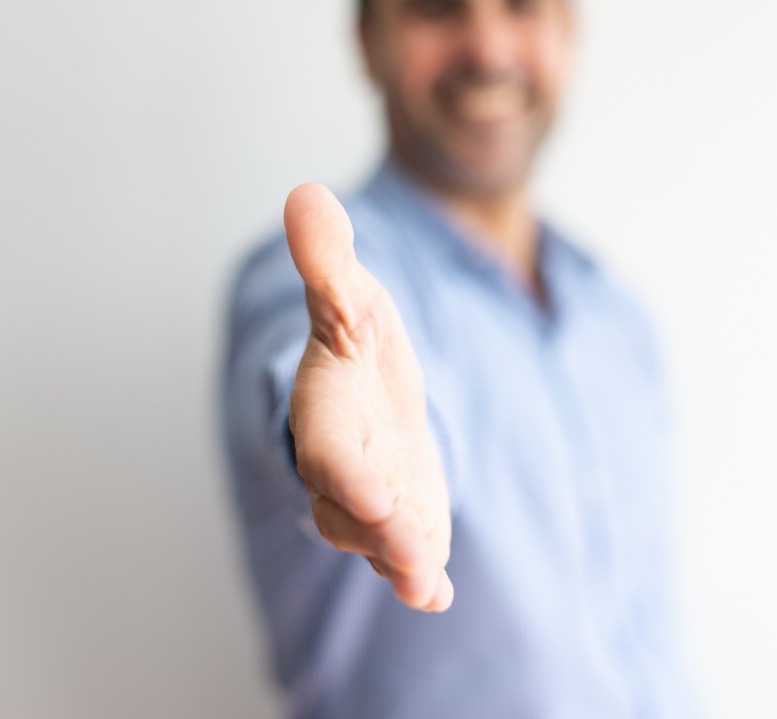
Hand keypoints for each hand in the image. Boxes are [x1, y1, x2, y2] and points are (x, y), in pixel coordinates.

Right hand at [285, 183, 453, 612]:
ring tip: (426, 583)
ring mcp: (372, 496)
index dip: (342, 468)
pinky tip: (438, 594)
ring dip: (400, 559)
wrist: (370, 389)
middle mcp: (340, 464)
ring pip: (377, 537)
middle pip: (349, 505)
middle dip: (376, 528)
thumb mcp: (351, 297)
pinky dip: (420, 576)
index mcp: (324, 411)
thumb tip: (306, 194)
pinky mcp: (403, 515)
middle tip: (410, 553)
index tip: (368, 490)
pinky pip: (407, 551)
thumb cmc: (357, 341)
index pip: (324, 446)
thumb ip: (331, 262)